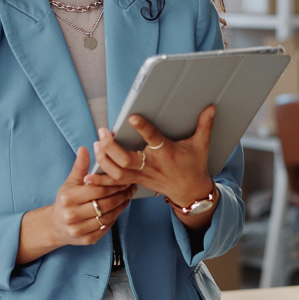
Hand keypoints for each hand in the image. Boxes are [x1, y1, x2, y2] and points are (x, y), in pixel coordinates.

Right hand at [17, 147, 132, 264]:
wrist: (55, 226)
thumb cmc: (65, 201)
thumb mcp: (70, 182)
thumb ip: (80, 166)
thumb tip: (85, 149)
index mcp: (68, 198)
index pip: (97, 190)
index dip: (113, 184)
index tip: (124, 179)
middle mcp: (72, 215)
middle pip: (105, 204)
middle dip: (121, 195)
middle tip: (130, 188)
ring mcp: (78, 229)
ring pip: (107, 217)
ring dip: (121, 207)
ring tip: (127, 197)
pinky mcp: (86, 240)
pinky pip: (106, 228)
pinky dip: (114, 218)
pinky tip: (118, 210)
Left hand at [85, 105, 215, 211]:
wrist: (191, 192)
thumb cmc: (194, 166)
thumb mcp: (201, 145)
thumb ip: (204, 125)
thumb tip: (211, 107)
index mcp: (166, 152)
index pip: (153, 138)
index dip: (143, 127)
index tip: (131, 116)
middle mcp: (151, 165)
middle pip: (127, 159)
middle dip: (112, 146)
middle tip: (103, 132)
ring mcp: (142, 176)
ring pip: (117, 172)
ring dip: (104, 159)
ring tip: (96, 144)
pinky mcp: (136, 182)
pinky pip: (115, 184)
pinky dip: (102, 180)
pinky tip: (88, 175)